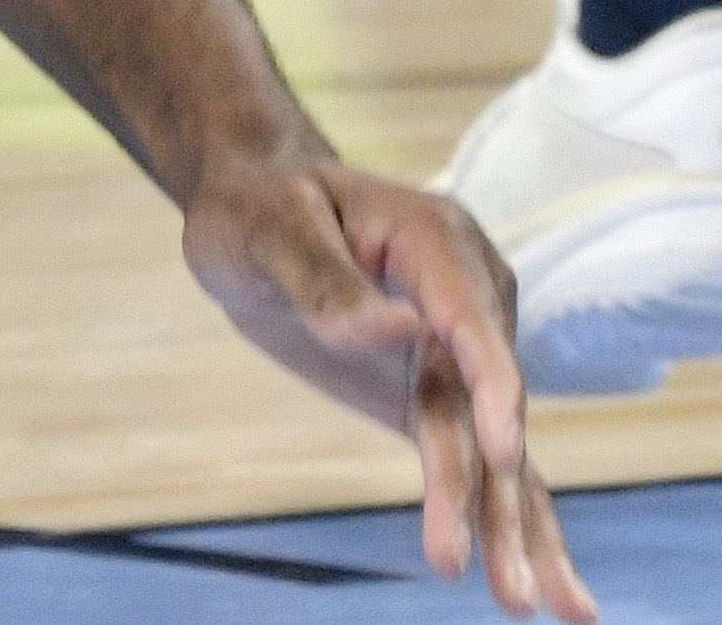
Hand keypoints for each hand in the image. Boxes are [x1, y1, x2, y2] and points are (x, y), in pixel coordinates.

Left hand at [187, 155, 590, 615]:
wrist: (254, 200)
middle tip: (511, 585)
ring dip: (511, 528)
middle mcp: (470, 302)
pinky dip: (500, 517)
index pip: (475, 325)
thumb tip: (403, 329)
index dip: (492, 390)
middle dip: (500, 494)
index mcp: (437, 245)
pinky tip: (529, 581)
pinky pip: (476, 460)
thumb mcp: (271, 229)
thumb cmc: (256, 203)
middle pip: (491, 406)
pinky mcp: (438, 393)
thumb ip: (327, 280)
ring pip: (493, 450)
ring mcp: (461, 353)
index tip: (499, 455)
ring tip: (527, 606)